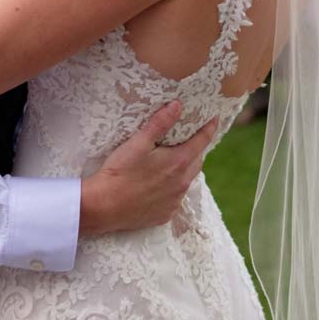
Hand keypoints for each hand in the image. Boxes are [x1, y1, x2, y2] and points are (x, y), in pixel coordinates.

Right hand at [79, 100, 218, 235]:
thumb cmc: (119, 172)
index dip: (209, 128)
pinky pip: (176, 198)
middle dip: (197, 149)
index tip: (214, 119)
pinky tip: (159, 185)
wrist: (104, 207)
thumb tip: (177, 105)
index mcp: (179, 162)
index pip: (202, 141)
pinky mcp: (165, 214)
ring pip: (187, 180)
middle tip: (190, 139)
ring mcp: (174, 201)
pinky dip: (173, 188)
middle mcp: (182, 183)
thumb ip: (159, 123)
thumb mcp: (138, 143)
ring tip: (174, 161)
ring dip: (185, 169)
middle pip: (198, 161)